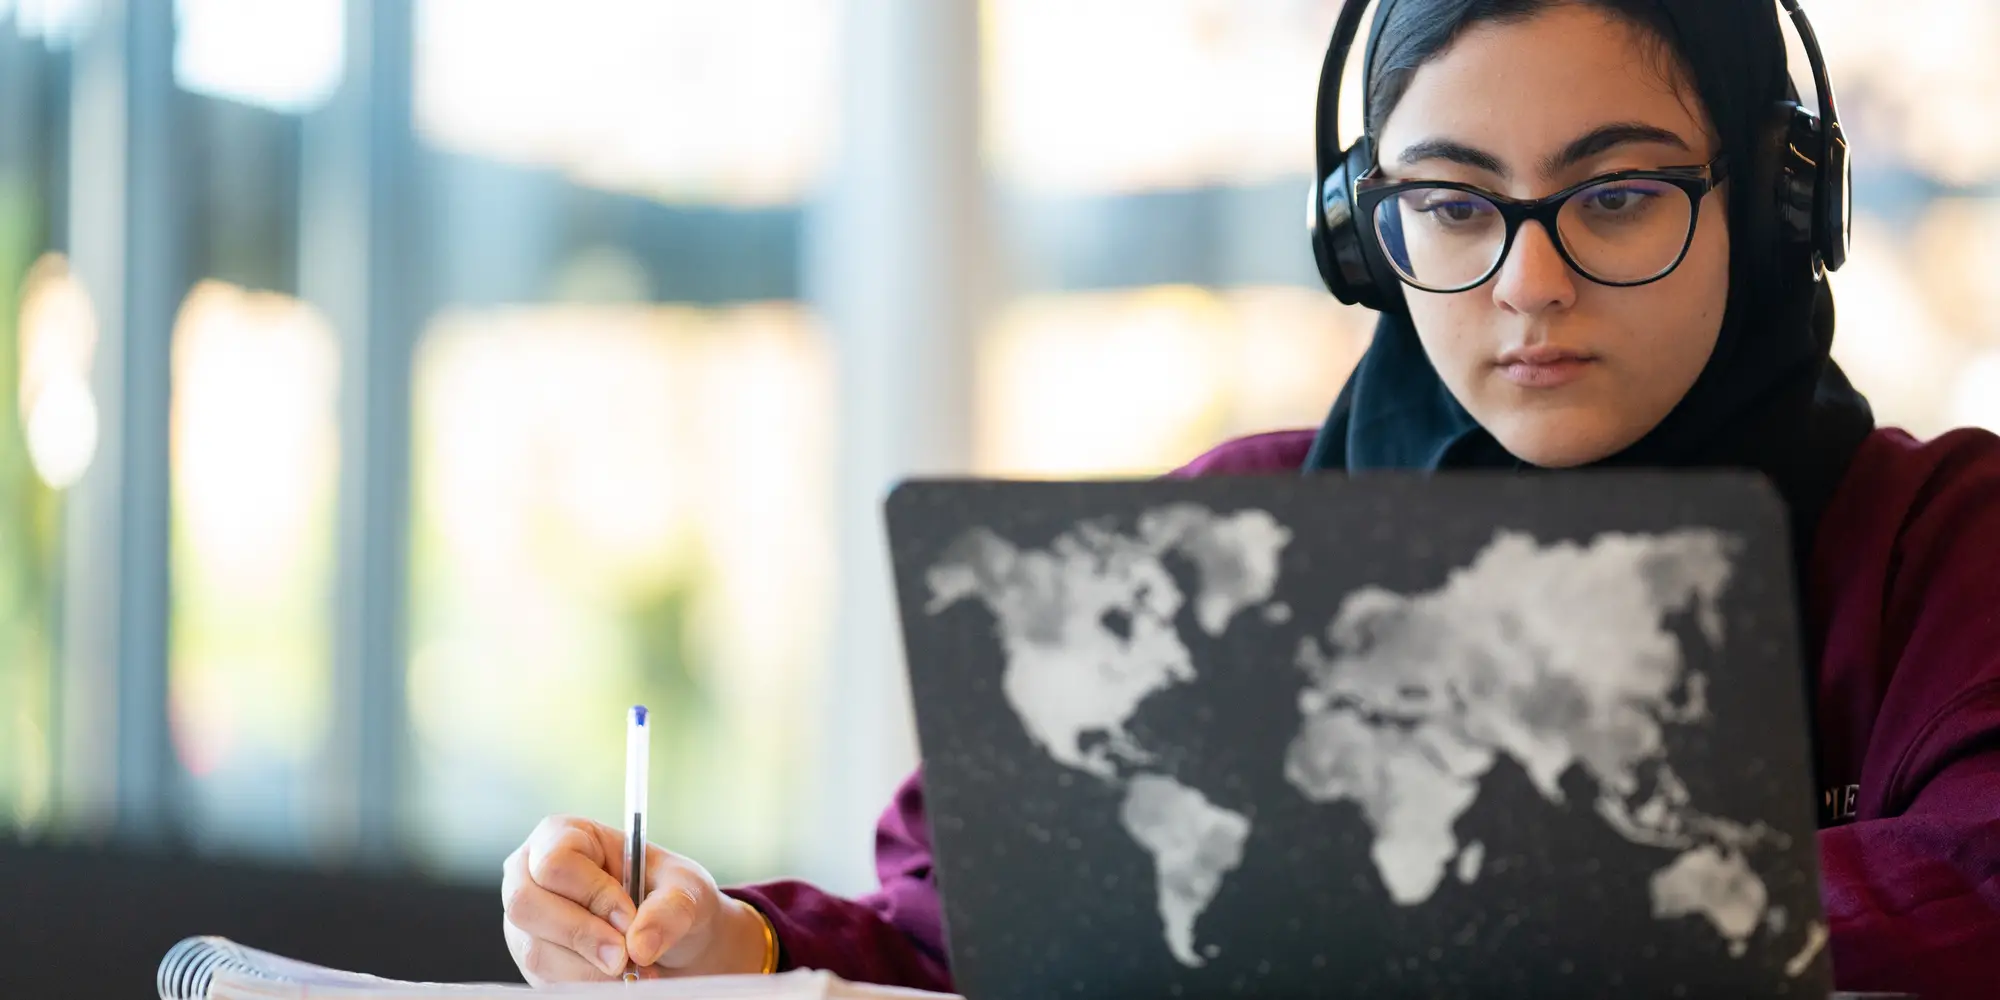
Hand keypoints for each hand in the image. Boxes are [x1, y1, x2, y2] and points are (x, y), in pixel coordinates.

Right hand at [501, 815, 772, 984]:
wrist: (671, 938)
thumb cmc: (670, 897)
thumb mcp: (685, 890)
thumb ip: (669, 910)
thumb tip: (638, 944)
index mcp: (562, 835)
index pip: (555, 863)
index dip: (592, 894)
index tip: (630, 918)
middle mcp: (530, 874)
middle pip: (525, 905)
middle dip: (582, 936)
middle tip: (626, 958)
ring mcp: (526, 920)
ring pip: (535, 950)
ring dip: (589, 969)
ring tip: (633, 970)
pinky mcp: (532, 957)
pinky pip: (546, 980)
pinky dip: (587, 984)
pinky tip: (617, 980)